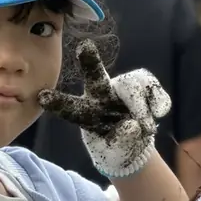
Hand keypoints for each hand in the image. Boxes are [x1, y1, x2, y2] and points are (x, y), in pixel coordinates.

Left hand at [38, 39, 170, 177]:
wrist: (138, 143)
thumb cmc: (117, 146)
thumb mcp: (116, 151)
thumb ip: (122, 141)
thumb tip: (132, 125)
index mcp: (86, 113)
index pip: (71, 108)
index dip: (58, 102)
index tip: (41, 97)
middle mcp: (102, 95)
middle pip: (96, 77)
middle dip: (90, 63)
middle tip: (84, 49)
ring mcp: (123, 89)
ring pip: (132, 86)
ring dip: (141, 108)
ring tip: (146, 128)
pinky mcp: (144, 86)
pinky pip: (152, 89)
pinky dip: (158, 104)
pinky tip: (156, 114)